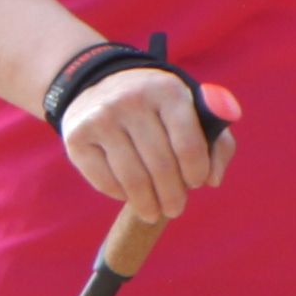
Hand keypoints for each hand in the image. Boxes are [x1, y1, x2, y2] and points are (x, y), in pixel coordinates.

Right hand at [50, 65, 243, 224]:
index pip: (189, 143)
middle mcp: (132, 100)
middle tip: (175, 209)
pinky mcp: (77, 136)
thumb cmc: (158, 108)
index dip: (196, 172)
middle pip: (161, 166)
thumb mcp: (192, 111)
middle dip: (173, 196)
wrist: (99, 82)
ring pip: (132, 179)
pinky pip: (104, 181)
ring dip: (148, 205)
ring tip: (154, 212)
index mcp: (167, 91)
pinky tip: (127, 194)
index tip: (196, 183)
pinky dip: (120, 195)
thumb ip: (217, 144)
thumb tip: (213, 180)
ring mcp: (101, 117)